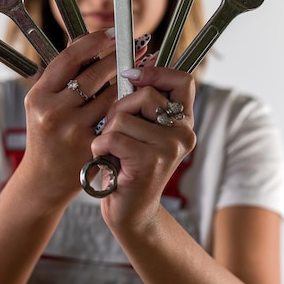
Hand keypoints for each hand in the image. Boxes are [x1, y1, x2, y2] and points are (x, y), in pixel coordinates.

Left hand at [92, 65, 195, 231]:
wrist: (131, 213)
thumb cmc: (128, 167)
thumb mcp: (140, 131)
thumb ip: (142, 104)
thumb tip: (130, 71)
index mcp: (183, 122)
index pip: (183, 80)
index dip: (156, 72)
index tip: (133, 77)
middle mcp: (183, 133)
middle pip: (146, 94)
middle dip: (119, 108)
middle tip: (114, 130)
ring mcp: (169, 147)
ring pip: (124, 116)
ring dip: (106, 131)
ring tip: (111, 150)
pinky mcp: (150, 161)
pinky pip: (113, 136)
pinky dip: (100, 147)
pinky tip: (104, 160)